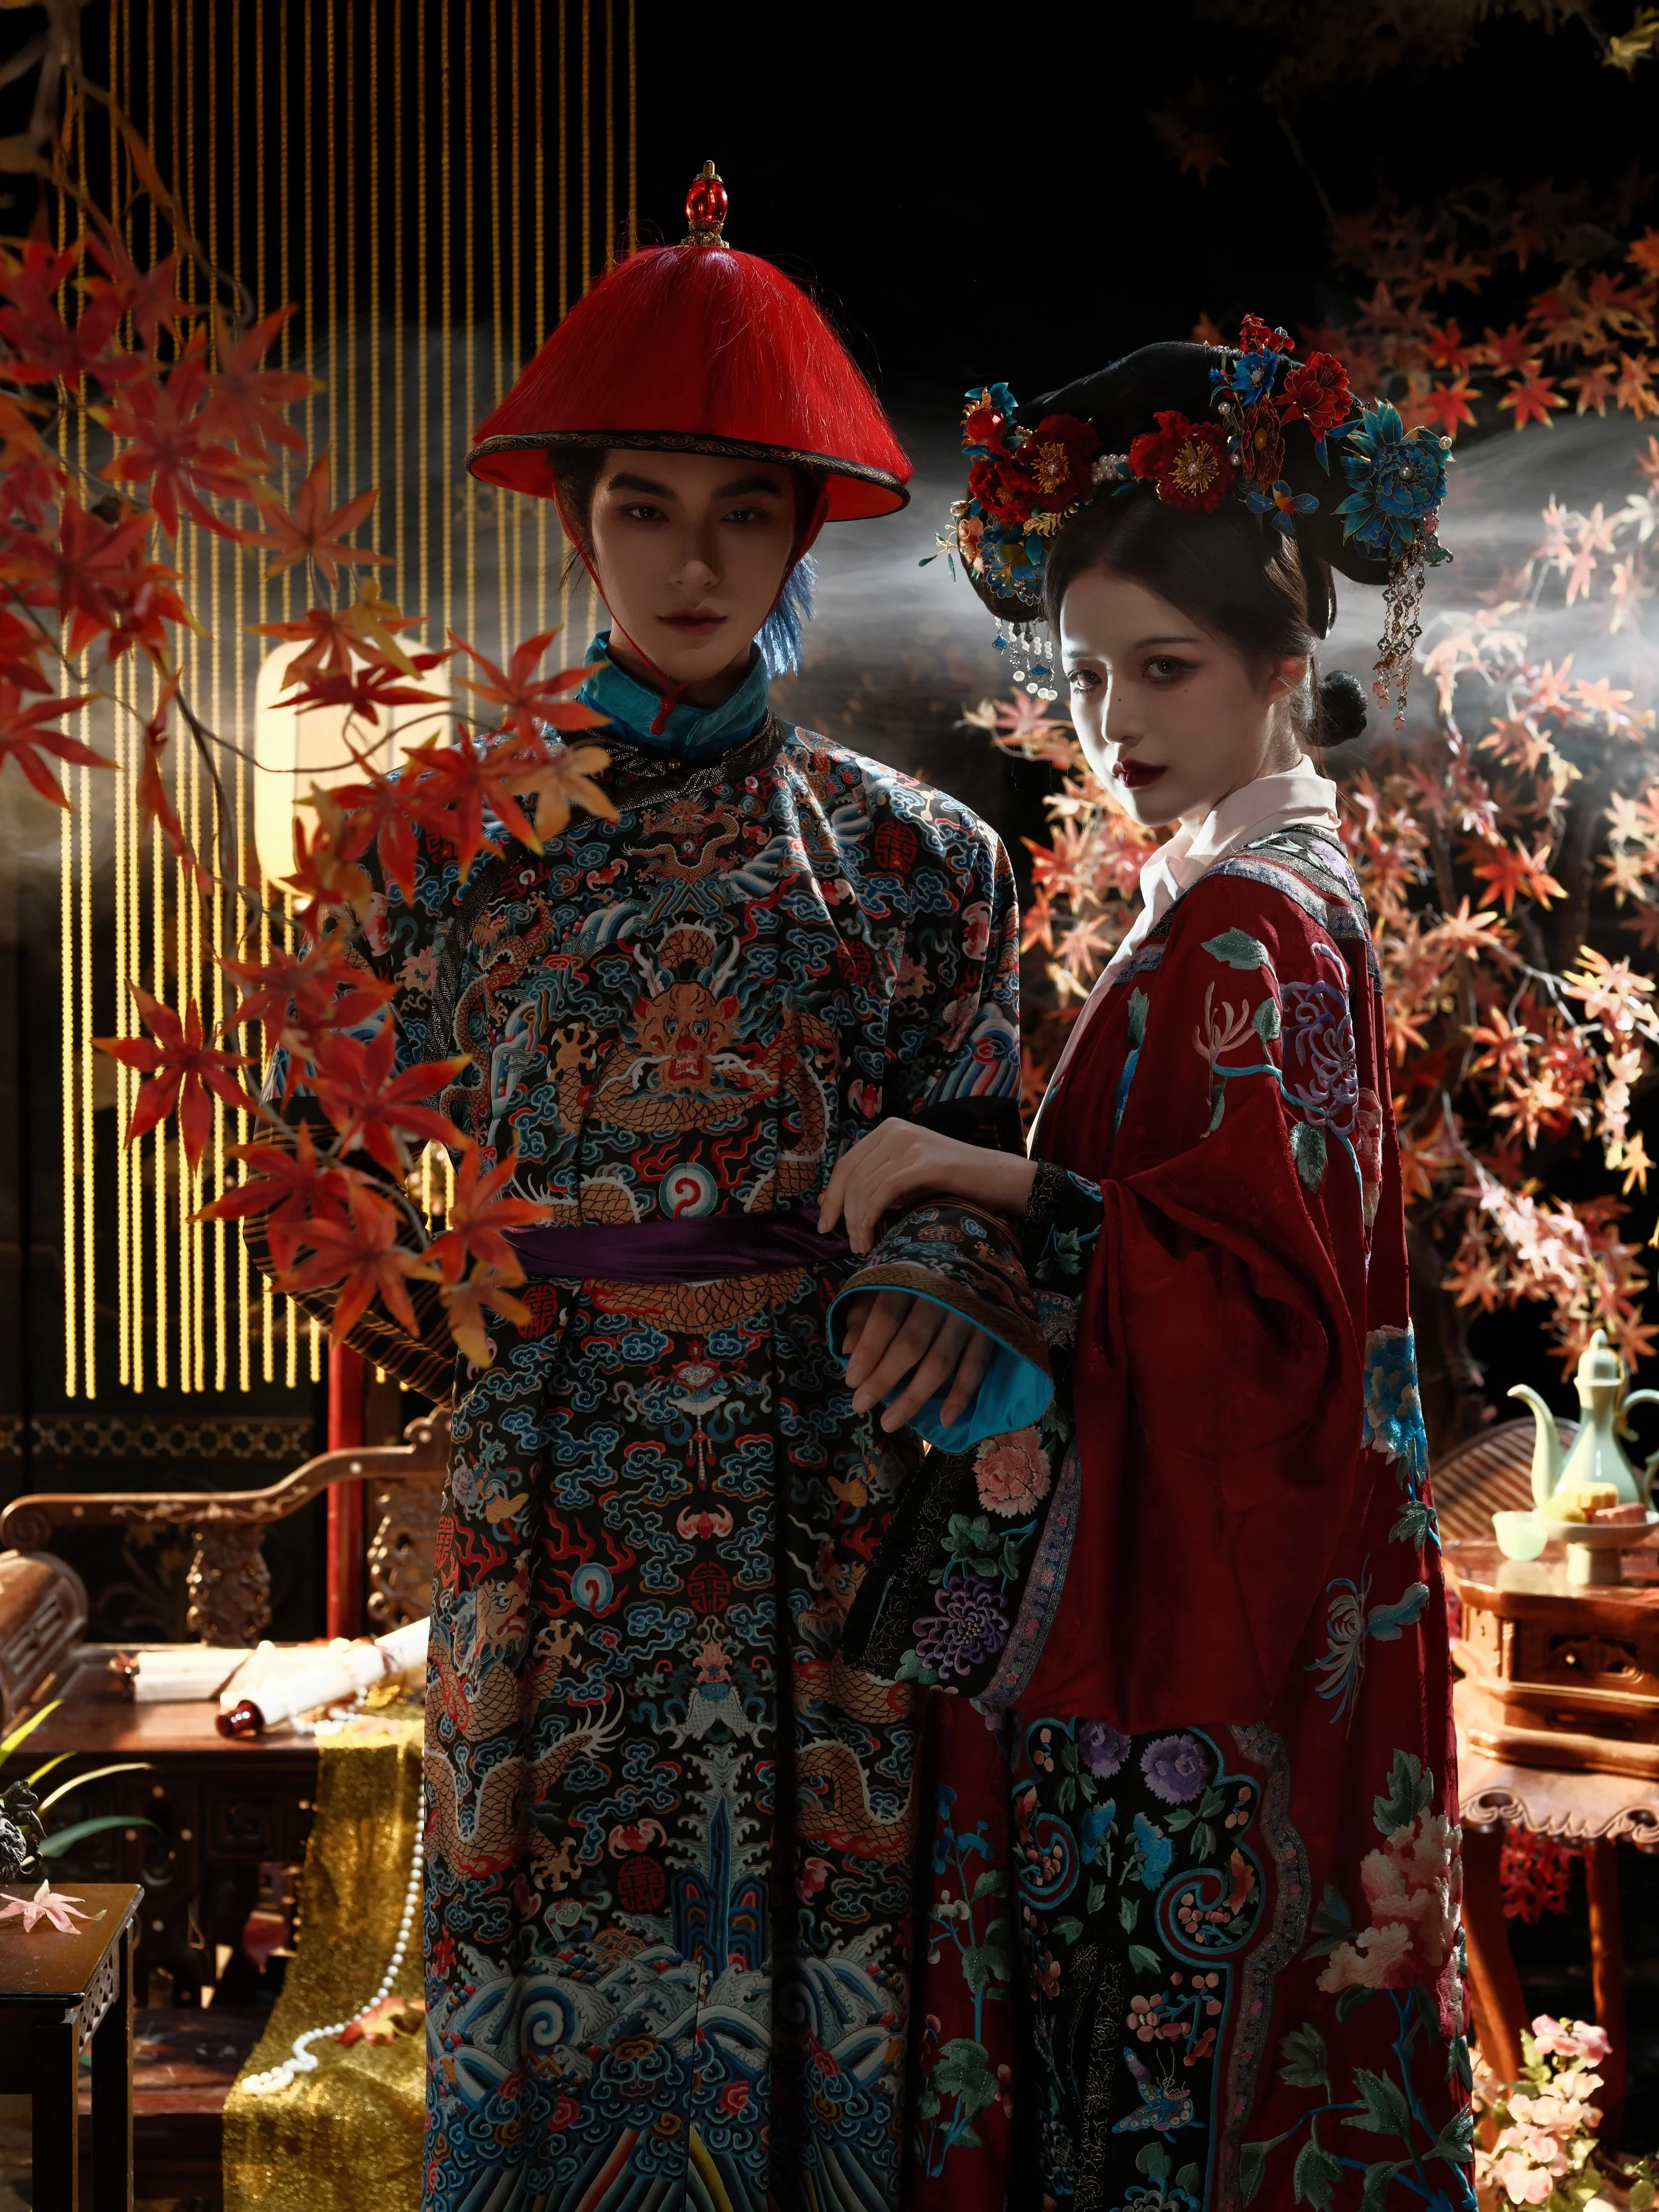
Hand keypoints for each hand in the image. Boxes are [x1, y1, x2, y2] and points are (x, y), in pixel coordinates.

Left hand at [817, 1120, 1037, 1253]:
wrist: (1002, 1180)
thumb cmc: (958, 1184)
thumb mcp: (911, 1178)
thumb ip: (879, 1183)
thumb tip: (838, 1205)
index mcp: (889, 1130)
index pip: (846, 1164)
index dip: (832, 1197)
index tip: (825, 1225)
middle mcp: (895, 1130)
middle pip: (850, 1175)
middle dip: (841, 1213)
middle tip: (849, 1244)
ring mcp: (910, 1143)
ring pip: (864, 1187)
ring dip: (857, 1222)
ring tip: (864, 1247)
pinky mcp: (924, 1162)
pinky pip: (883, 1191)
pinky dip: (871, 1216)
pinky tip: (872, 1235)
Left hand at [841, 1288, 994, 1433]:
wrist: (972, 1258)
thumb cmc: (916, 1276)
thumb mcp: (884, 1282)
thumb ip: (864, 1313)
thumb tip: (848, 1349)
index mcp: (910, 1278)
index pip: (887, 1317)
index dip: (869, 1350)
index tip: (851, 1381)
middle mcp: (941, 1296)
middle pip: (912, 1343)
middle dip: (884, 1378)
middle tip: (861, 1406)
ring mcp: (968, 1315)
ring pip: (941, 1361)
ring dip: (915, 1396)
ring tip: (890, 1422)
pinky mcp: (990, 1329)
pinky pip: (976, 1367)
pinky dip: (962, 1395)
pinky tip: (946, 1419)